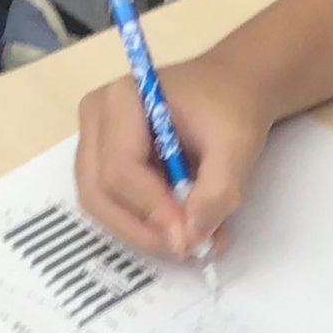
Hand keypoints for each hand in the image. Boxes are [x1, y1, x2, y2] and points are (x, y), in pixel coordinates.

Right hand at [74, 50, 274, 258]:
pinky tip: (181, 223)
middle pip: (99, 191)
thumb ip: (217, 191)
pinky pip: (112, 202)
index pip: (120, 169)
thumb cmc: (232, 105)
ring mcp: (94, 140)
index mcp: (121, 100)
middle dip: (142, 227)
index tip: (190, 237)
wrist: (233, 86)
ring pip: (101, 203)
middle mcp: (96, 118)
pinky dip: (144, 222)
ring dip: (143, 229)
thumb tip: (190, 237)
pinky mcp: (103, 160)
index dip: (153, 210)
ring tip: (191, 235)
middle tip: (189, 246)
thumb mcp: (238, 145)